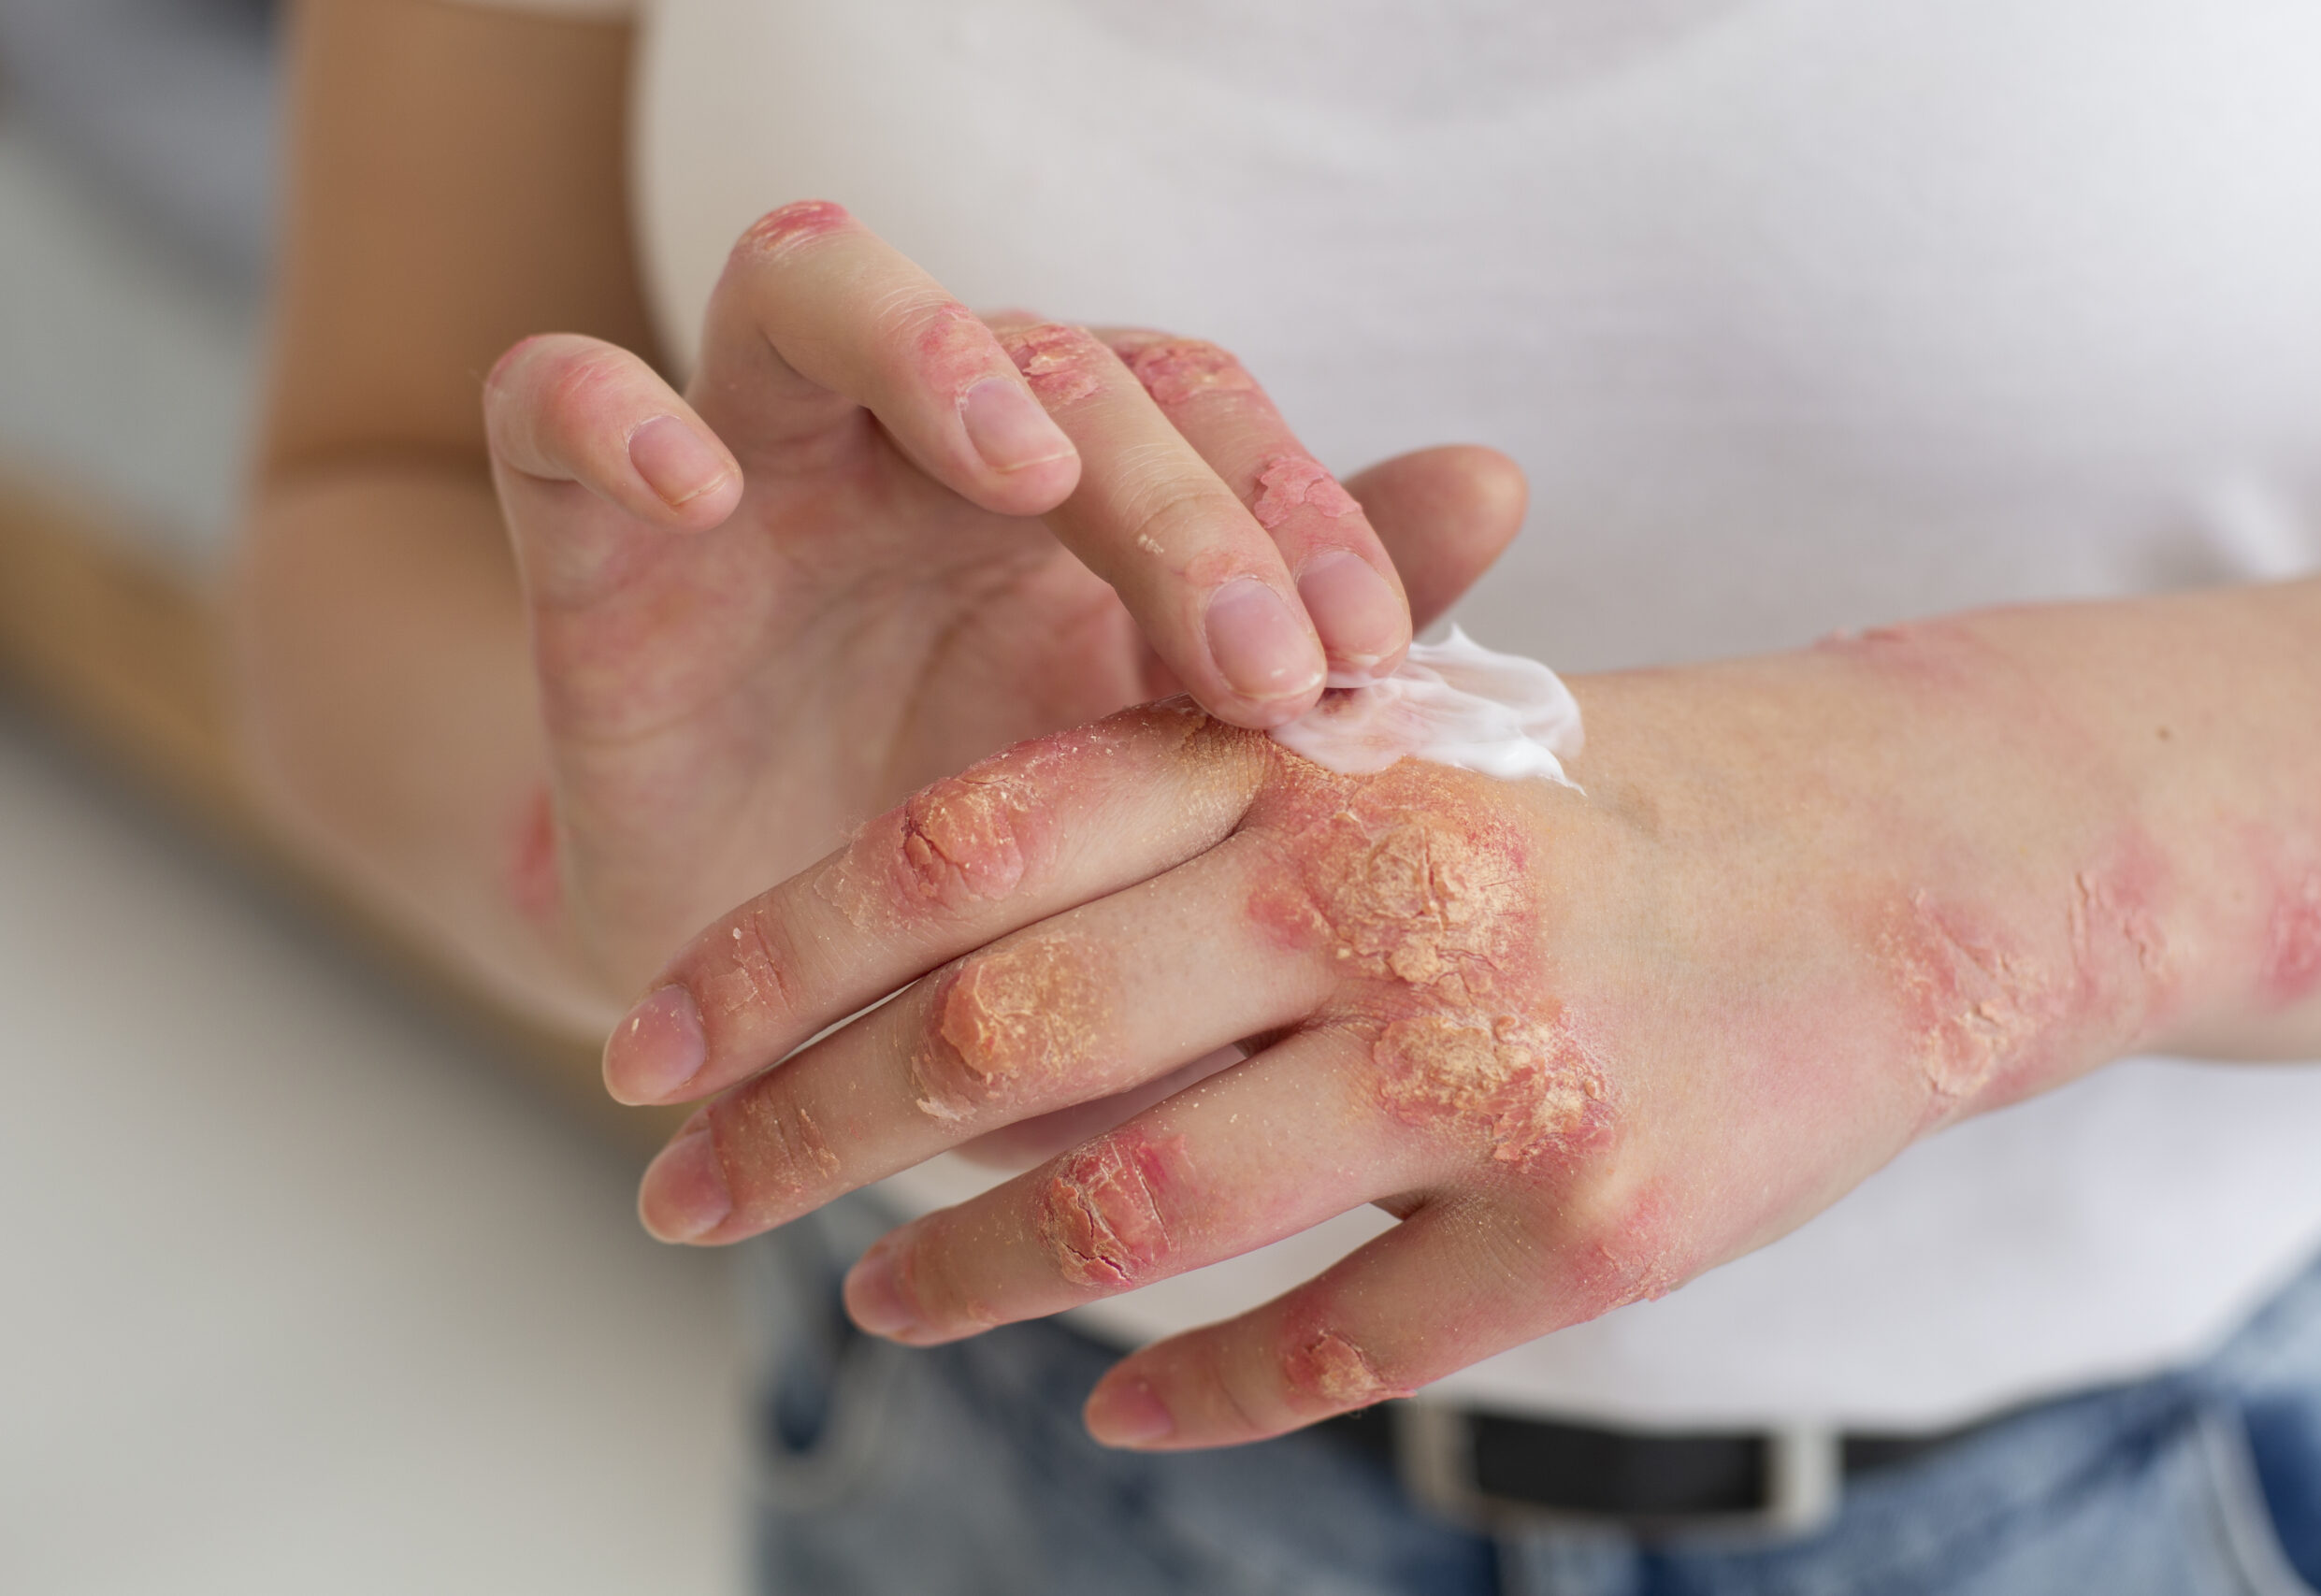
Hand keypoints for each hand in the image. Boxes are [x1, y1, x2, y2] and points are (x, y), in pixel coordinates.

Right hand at [479, 201, 1524, 995]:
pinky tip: (689, 484)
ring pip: (819, 286)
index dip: (1289, 506)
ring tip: (1022, 466)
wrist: (768, 1013)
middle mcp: (922, 452)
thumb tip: (1495, 479)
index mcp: (1072, 500)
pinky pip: (550, 397)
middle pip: (1053, 358)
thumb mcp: (1157, 786)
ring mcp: (756, 470)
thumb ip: (1308, 634)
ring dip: (931, 349)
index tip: (1363, 668)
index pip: (1197, 408)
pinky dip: (606, 409)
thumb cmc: (986, 884)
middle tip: (1256, 660)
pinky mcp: (594, 541)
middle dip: (1171, 492)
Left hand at [601, 612, 2263, 1448]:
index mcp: (1306, 752)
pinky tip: (1115, 1407)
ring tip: (874, 1302)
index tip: (644, 1049)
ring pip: (1137, 1213)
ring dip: (964, 1277)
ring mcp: (1488, 1069)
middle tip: (684, 1197)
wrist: (1902, 859)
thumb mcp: (1387, 736)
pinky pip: (1331, 1348)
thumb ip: (1174, 818)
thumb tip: (924, 985)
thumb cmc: (1593, 796)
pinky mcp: (1590, 1229)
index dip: (776, 960)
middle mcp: (1380, 896)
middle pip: (1006, 1041)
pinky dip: (1193, 1392)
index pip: (967, 848)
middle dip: (802, 1135)